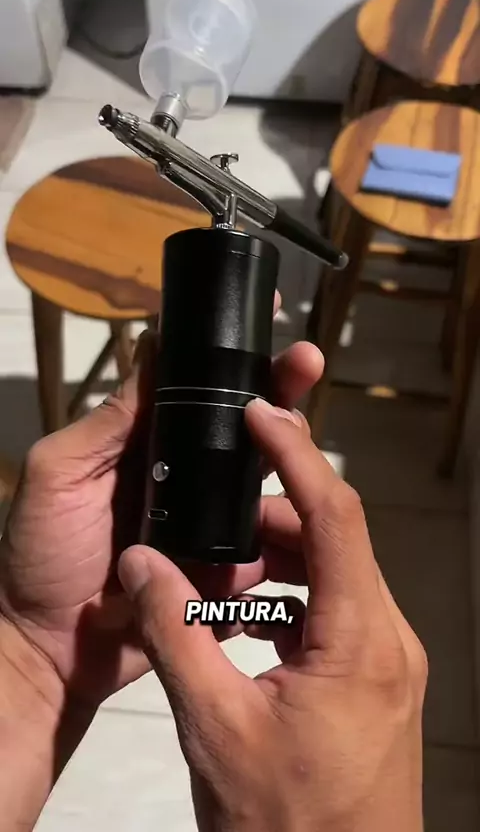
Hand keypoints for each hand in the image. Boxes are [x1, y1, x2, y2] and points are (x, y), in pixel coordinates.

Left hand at [0, 327, 322, 708]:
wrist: (51, 651)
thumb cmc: (43, 554)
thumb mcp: (60, 474)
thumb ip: (108, 421)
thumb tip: (152, 345)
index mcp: (145, 446)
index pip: (193, 389)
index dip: (230, 357)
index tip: (269, 322)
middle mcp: (183, 477)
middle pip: (240, 429)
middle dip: (278, 392)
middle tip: (308, 362)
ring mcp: (207, 525)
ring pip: (260, 484)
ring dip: (291, 460)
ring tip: (309, 442)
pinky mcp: (222, 571)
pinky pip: (262, 547)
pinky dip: (285, 532)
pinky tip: (310, 514)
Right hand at [119, 400, 427, 831]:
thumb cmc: (284, 825)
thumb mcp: (214, 728)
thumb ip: (174, 635)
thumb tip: (139, 561)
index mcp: (359, 639)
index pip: (335, 515)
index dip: (296, 454)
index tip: (260, 412)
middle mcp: (388, 638)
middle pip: (334, 542)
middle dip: (272, 518)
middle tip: (210, 515)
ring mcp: (388, 662)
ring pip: (334, 578)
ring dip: (279, 565)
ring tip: (218, 573)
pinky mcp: (377, 682)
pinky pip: (335, 616)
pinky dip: (290, 604)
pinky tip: (245, 624)